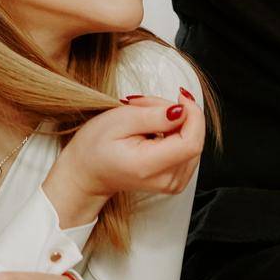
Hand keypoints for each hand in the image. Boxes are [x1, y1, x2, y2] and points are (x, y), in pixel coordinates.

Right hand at [44, 89, 203, 224]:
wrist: (86, 173)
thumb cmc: (95, 148)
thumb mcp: (119, 121)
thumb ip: (153, 116)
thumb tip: (182, 111)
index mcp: (149, 167)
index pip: (191, 143)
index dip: (193, 115)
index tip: (180, 97)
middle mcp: (166, 180)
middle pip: (192, 138)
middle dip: (176, 113)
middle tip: (144, 104)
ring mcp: (173, 182)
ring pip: (191, 140)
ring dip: (173, 121)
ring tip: (143, 116)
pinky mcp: (176, 178)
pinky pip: (186, 147)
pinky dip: (173, 131)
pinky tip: (152, 129)